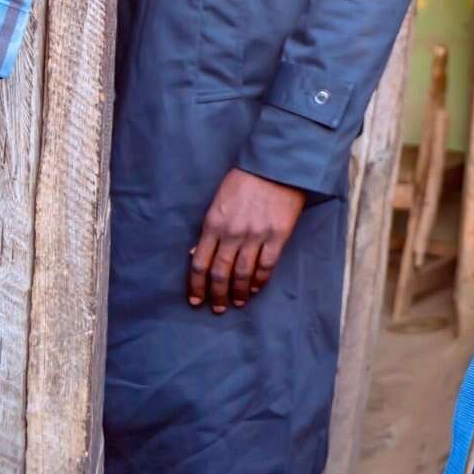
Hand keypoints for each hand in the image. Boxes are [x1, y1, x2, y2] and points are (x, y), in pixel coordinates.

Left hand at [189, 168, 304, 312]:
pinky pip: (266, 265)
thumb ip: (209, 228)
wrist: (277, 166)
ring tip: (238, 301)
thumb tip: (196, 252)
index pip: (200, 263)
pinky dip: (260, 280)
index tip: (196, 300)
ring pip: (243, 273)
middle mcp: (232, 233)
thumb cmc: (246, 180)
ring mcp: (256, 235)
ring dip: (239, 291)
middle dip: (217, 294)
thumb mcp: (218, 201)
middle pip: (220, 272)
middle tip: (218, 307)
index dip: (197, 285)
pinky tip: (256, 288)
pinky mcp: (277, 235)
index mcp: (213, 223)